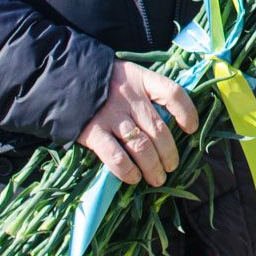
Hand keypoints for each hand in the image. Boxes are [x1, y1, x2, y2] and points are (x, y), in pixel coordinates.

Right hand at [77, 60, 199, 186]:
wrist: (64, 80)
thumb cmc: (104, 83)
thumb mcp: (129, 77)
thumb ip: (147, 94)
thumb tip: (171, 123)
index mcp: (142, 80)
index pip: (173, 93)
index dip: (187, 112)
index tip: (191, 129)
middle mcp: (130, 98)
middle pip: (159, 130)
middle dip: (169, 154)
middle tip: (171, 167)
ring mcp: (111, 116)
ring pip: (142, 146)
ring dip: (153, 167)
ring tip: (157, 178)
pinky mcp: (94, 132)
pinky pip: (116, 157)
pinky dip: (128, 171)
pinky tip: (134, 178)